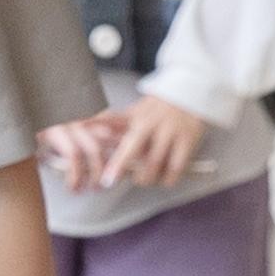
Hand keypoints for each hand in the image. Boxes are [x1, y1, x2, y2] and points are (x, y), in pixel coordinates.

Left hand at [48, 96, 208, 192]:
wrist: (190, 94)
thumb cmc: (158, 109)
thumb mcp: (134, 111)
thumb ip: (111, 122)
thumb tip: (83, 125)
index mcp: (136, 117)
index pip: (115, 133)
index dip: (107, 152)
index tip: (103, 174)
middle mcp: (151, 124)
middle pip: (133, 150)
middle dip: (121, 167)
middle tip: (112, 181)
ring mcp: (170, 133)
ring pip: (154, 165)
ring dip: (146, 178)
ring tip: (145, 178)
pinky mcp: (188, 141)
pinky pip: (175, 169)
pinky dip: (168, 179)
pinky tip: (165, 178)